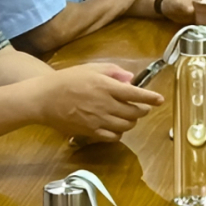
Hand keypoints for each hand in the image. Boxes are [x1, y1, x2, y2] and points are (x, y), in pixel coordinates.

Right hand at [38, 61, 161, 142]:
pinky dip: (120, 132)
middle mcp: (106, 105)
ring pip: (127, 125)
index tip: (160, 100)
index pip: (136, 94)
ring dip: (132, 121)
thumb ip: (113, 72)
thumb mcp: (91, 68)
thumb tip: (130, 79)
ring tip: (129, 115)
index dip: (151, 98)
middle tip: (143, 107)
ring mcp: (99, 120)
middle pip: (135, 112)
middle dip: (143, 110)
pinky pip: (114, 136)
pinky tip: (116, 126)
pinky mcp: (91, 132)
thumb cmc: (67, 80)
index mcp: (107, 87)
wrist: (44, 98)